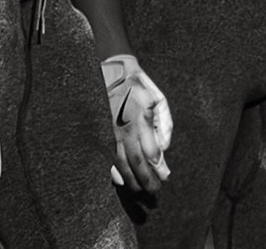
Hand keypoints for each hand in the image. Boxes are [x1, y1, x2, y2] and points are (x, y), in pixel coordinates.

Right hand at [102, 54, 172, 191]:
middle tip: (154, 191)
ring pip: (120, 164)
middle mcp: (123, 130)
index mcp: (140, 119)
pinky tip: (120, 181)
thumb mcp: (158, 99)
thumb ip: (164, 123)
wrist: (111, 73)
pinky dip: (114, 172)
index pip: (150, 152)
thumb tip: (164, 147)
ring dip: (131, 180)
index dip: (158, 168)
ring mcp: (109, 134)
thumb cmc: (138, 86)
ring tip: (140, 189)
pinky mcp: (100, 134)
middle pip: (136, 163)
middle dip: (146, 180)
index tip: (164, 177)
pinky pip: (106, 158)